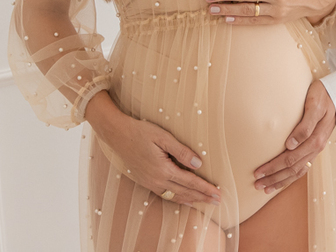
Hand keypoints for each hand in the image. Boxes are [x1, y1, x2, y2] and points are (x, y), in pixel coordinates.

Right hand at [85, 91, 220, 206]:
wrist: (118, 135)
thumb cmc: (141, 132)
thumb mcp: (163, 137)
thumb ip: (181, 151)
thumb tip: (198, 163)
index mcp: (163, 169)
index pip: (190, 182)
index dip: (205, 188)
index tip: (218, 193)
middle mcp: (157, 180)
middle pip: (185, 192)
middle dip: (202, 197)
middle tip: (217, 202)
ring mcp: (150, 182)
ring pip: (175, 196)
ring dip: (191, 200)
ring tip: (204, 203)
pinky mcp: (145, 181)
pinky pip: (165, 194)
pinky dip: (178, 198)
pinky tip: (184, 199)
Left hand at [253, 80, 335, 192]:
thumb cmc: (322, 96)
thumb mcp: (314, 105)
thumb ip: (304, 125)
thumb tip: (290, 144)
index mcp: (314, 140)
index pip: (290, 159)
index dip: (274, 167)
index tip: (258, 172)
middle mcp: (315, 148)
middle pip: (292, 169)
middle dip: (274, 178)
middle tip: (257, 184)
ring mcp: (315, 150)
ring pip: (298, 172)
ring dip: (281, 181)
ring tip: (266, 188)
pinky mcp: (314, 148)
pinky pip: (303, 168)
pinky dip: (291, 177)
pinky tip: (281, 180)